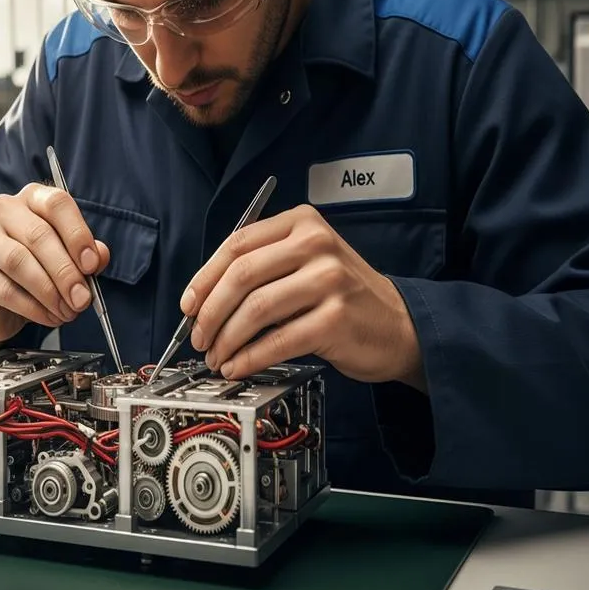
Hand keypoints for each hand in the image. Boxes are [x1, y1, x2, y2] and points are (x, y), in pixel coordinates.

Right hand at [0, 183, 109, 342]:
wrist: (3, 299)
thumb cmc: (42, 268)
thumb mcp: (71, 258)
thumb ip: (88, 253)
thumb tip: (99, 256)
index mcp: (33, 198)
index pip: (56, 203)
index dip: (77, 234)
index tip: (92, 265)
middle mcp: (5, 211)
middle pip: (38, 235)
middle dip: (66, 271)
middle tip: (83, 299)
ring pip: (19, 262)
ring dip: (50, 291)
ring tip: (68, 311)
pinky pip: (7, 290)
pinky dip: (34, 307)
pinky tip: (50, 317)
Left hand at [182, 204, 424, 388]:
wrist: (400, 326)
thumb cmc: (344, 297)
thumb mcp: (306, 263)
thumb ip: (262, 268)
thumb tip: (203, 300)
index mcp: (302, 223)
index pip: (237, 244)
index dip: (204, 277)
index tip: (188, 305)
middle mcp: (316, 244)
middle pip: (241, 275)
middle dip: (210, 312)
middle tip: (198, 337)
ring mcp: (329, 280)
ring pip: (255, 309)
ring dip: (226, 339)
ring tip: (217, 356)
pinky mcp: (335, 319)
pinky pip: (277, 340)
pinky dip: (249, 357)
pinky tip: (238, 366)